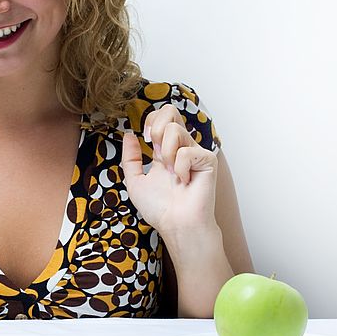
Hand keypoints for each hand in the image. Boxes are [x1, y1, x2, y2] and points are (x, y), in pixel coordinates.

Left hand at [120, 104, 218, 237]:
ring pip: (176, 130)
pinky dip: (180, 168)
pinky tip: (184, 181)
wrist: (175, 224)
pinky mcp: (207, 160)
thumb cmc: (160, 208)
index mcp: (166, 149)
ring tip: (171, 173)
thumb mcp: (135, 181)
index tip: (147, 141)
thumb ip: (130, 158)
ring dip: (166, 154)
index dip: (151, 121)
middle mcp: (182, 147)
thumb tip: (129, 135)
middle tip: (156, 151)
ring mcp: (195, 152)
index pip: (161, 116)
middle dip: (157, 127)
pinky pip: (187, 151)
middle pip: (171, 111)